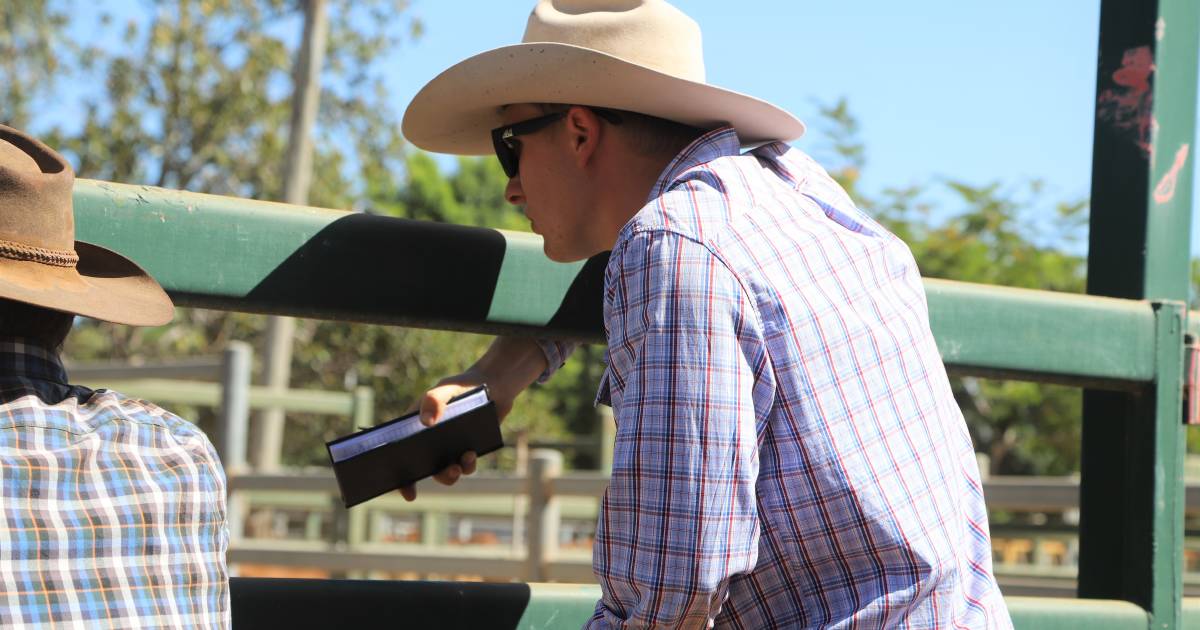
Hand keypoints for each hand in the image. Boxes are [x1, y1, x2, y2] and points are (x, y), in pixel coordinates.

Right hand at [397, 337, 545, 501]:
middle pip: (422, 467)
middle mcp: (430, 441)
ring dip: (450, 474)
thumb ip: (434, 400)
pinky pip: (465, 465)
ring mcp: (449, 447)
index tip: (407, 491)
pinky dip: (467, 464)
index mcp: (415, 427)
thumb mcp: (448, 388)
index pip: (400, 452)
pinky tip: (471, 454)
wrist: (494, 385)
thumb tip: (426, 423)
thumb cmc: (463, 384)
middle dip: (431, 477)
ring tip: (457, 467)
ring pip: (445, 470)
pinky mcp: (467, 449)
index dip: (400, 476)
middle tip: (445, 472)